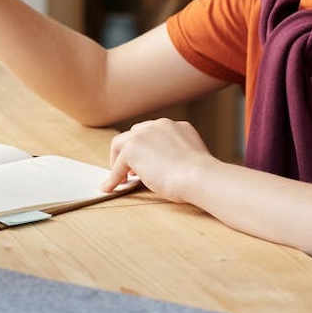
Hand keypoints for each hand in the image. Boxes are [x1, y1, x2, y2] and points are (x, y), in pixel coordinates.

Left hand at [102, 118, 216, 202]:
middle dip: (132, 150)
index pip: (155, 133)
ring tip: (121, 179)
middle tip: (133, 171)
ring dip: (118, 160)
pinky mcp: (132, 148)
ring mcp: (144, 134)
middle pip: (136, 133)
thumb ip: (179, 156)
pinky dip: (113, 177)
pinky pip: (118, 165)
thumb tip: (168, 168)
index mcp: (177, 127)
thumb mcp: (192, 158)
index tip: (146, 162)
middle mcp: (160, 125)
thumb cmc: (201, 176)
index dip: (147, 148)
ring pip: (122, 143)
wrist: (198, 176)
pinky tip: (110, 187)